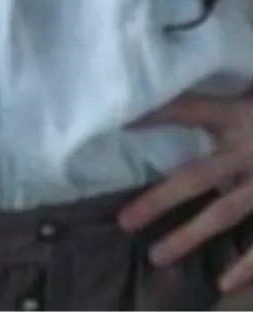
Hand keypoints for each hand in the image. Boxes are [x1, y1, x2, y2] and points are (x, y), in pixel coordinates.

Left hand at [118, 90, 252, 295]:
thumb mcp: (249, 92)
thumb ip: (233, 93)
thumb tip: (176, 73)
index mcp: (239, 115)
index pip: (187, 110)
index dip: (153, 114)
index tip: (116, 122)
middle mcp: (249, 149)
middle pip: (197, 175)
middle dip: (160, 200)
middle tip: (124, 222)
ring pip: (225, 213)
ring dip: (191, 236)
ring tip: (158, 258)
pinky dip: (248, 265)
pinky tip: (224, 283)